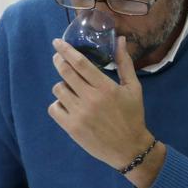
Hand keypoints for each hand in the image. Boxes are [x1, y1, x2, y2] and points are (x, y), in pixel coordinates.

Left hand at [48, 36, 155, 170]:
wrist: (129, 147)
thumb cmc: (132, 115)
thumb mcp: (134, 88)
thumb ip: (125, 63)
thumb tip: (119, 40)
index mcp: (106, 87)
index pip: (80, 63)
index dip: (66, 50)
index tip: (57, 42)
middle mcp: (90, 98)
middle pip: (65, 73)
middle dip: (59, 61)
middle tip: (58, 58)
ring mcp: (78, 113)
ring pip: (58, 89)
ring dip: (63, 85)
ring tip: (72, 88)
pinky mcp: (70, 126)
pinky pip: (54, 107)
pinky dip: (59, 103)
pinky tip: (69, 105)